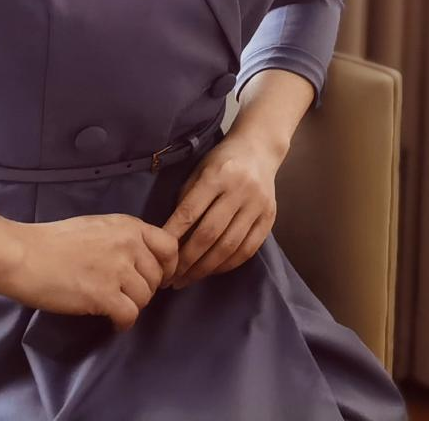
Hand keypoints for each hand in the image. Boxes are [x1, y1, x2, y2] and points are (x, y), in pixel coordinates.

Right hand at [2, 215, 177, 328]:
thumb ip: (123, 239)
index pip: (169, 246)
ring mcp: (117, 270)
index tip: (158, 278)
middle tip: (128, 296)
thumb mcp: (98, 227)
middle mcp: (129, 245)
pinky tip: (114, 323)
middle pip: (157, 277)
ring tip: (116, 308)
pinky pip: (129, 315)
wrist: (23, 255)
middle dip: (146, 290)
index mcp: (129, 226)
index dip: (168, 266)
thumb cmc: (54, 241)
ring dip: (133, 307)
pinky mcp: (103, 295)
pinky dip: (124, 323)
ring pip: (145, 298)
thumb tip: (140, 257)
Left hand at [158, 131, 283, 288]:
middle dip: (187, 261)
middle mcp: (240, 189)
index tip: (158, 257)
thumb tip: (170, 240)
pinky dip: (228, 264)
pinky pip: (248, 249)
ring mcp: (258, 204)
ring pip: (229, 246)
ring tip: (188, 279)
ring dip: (205, 268)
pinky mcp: (270, 216)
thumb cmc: (222, 161)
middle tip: (171, 279)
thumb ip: (187, 202)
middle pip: (209, 234)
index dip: (172, 238)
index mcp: (217, 175)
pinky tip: (213, 269)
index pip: (190, 212)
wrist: (260, 149)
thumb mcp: (199, 172)